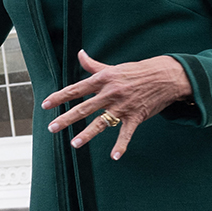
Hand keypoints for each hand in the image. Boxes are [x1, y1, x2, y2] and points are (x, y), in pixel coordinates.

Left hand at [40, 49, 191, 158]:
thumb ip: (94, 65)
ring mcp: (123, 106)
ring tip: (74, 144)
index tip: (45, 104)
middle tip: (52, 128)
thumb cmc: (137, 71)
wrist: (166, 76)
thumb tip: (80, 54)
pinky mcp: (136, 116)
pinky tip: (115, 156)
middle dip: (66, 118)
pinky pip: (126, 133)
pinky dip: (121, 145)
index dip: (59, 97)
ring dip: (87, 134)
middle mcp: (110, 93)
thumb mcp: (114, 67)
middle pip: (84, 108)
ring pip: (101, 122)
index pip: (76, 89)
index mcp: (103, 80)